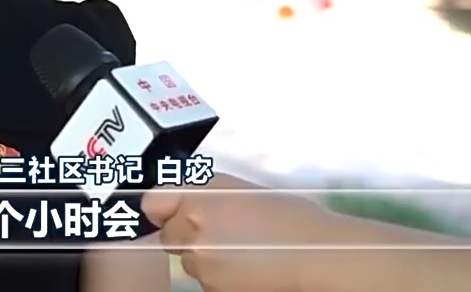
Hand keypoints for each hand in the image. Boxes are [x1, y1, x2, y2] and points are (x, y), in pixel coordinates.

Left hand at [141, 173, 339, 291]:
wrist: (317, 256)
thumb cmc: (288, 218)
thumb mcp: (239, 189)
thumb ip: (200, 190)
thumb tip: (172, 193)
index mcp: (199, 199)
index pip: (153, 201)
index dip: (164, 205)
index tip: (171, 207)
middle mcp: (194, 231)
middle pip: (168, 234)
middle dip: (186, 232)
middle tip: (221, 230)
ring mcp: (202, 264)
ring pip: (187, 259)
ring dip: (204, 255)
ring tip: (241, 247)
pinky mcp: (213, 289)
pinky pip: (204, 280)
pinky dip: (218, 275)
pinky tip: (246, 264)